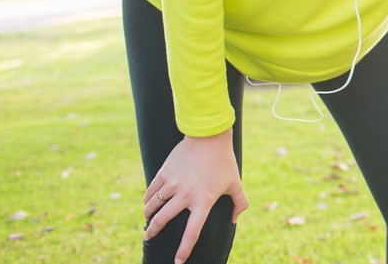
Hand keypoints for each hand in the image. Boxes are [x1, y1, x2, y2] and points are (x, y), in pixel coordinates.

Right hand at [143, 129, 247, 263]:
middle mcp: (186, 194)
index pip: (192, 232)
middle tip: (149, 237)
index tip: (177, 262)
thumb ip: (240, 203)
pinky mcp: (164, 173)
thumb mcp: (236, 183)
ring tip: (147, 219)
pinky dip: (147, 199)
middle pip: (163, 220)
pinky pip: (151, 191)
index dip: (184, 249)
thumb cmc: (224, 161)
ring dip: (148, 215)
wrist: (209, 136)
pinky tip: (147, 202)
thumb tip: (234, 220)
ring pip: (153, 206)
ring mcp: (173, 183)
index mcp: (204, 201)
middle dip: (153, 232)